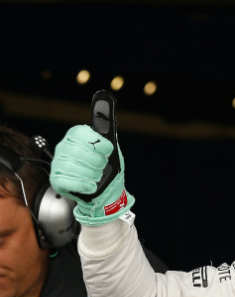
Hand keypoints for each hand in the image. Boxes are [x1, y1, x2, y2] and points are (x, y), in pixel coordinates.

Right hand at [49, 93, 133, 225]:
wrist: (107, 195)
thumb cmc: (109, 171)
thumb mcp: (111, 148)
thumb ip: (107, 126)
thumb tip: (104, 98)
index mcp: (76, 138)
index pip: (80, 133)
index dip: (97, 143)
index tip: (107, 150)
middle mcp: (64, 149)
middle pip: (79, 150)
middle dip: (97, 162)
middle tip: (102, 167)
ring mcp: (58, 164)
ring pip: (76, 167)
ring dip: (93, 175)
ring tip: (96, 177)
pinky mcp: (57, 180)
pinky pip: (69, 180)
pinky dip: (85, 184)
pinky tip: (91, 185)